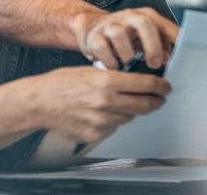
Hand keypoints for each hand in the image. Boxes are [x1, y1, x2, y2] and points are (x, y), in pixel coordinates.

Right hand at [33, 66, 170, 144]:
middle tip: (159, 99)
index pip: (146, 85)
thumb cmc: (62, 83)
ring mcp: (101, 121)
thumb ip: (115, 76)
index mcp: (107, 82)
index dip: (161, 87)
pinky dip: (114, 121)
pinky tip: (102, 113)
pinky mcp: (95, 134)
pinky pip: (114, 128)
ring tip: (120, 102)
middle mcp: (107, 102)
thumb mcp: (91, 71)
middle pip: (145, 105)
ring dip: (131, 111)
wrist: (40, 102)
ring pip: (130, 117)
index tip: (166, 87)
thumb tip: (139, 80)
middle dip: (155, 102)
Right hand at [71, 7, 178, 69]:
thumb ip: (160, 47)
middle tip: (155, 64)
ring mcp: (110, 24)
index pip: (164, 25)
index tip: (180, 56)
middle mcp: (129, 16)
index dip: (173, 40)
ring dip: (126, 54)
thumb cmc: (127, 36)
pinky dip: (110, 61)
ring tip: (128, 64)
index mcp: (146, 16)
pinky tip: (114, 66)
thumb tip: (170, 61)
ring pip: (119, 35)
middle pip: (144, 23)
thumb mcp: (145, 37)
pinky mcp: (94, 35)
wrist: (93, 27)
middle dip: (152, 45)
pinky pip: (102, 48)